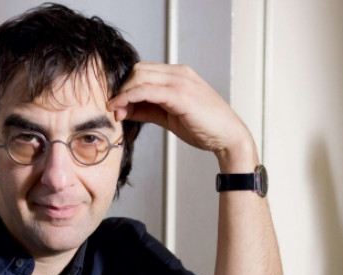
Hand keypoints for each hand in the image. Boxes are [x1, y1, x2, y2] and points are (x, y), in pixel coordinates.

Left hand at [107, 62, 257, 170]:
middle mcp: (180, 73)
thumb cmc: (205, 128)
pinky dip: (129, 98)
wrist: (228, 138)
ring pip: (139, 76)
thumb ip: (149, 109)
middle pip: (138, 69)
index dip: (126, 85)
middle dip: (121, 88)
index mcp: (180, 75)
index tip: (117, 104)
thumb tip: (125, 109)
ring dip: (122, 93)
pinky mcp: (180, 95)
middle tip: (114, 108)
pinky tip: (122, 110)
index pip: (144, 70)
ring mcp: (181, 82)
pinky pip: (146, 91)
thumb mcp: (171, 116)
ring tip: (116, 111)